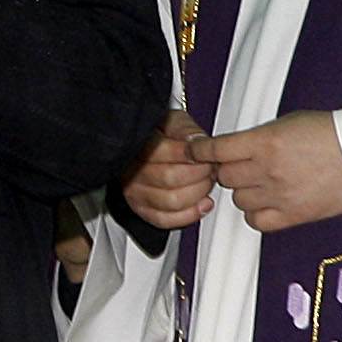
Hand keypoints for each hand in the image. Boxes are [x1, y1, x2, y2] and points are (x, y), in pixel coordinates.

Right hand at [118, 111, 219, 234]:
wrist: (145, 148)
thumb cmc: (161, 135)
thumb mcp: (174, 121)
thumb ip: (185, 129)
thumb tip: (196, 142)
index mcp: (137, 146)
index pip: (164, 153)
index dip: (192, 155)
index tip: (206, 153)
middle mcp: (131, 171)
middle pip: (170, 179)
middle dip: (200, 174)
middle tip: (210, 168)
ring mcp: (135, 192)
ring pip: (171, 202)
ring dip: (198, 193)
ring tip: (206, 183)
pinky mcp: (142, 210)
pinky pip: (166, 220)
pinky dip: (189, 215)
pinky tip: (202, 203)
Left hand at [198, 110, 341, 232]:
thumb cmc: (334, 134)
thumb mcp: (288, 123)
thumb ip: (256, 137)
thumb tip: (233, 147)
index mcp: (265, 142)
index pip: (214, 149)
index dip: (200, 151)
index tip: (197, 151)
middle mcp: (268, 169)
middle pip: (224, 175)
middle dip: (229, 169)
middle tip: (242, 165)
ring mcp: (279, 194)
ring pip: (237, 199)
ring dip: (244, 191)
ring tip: (262, 182)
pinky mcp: (293, 215)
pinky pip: (256, 221)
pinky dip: (256, 213)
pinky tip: (266, 202)